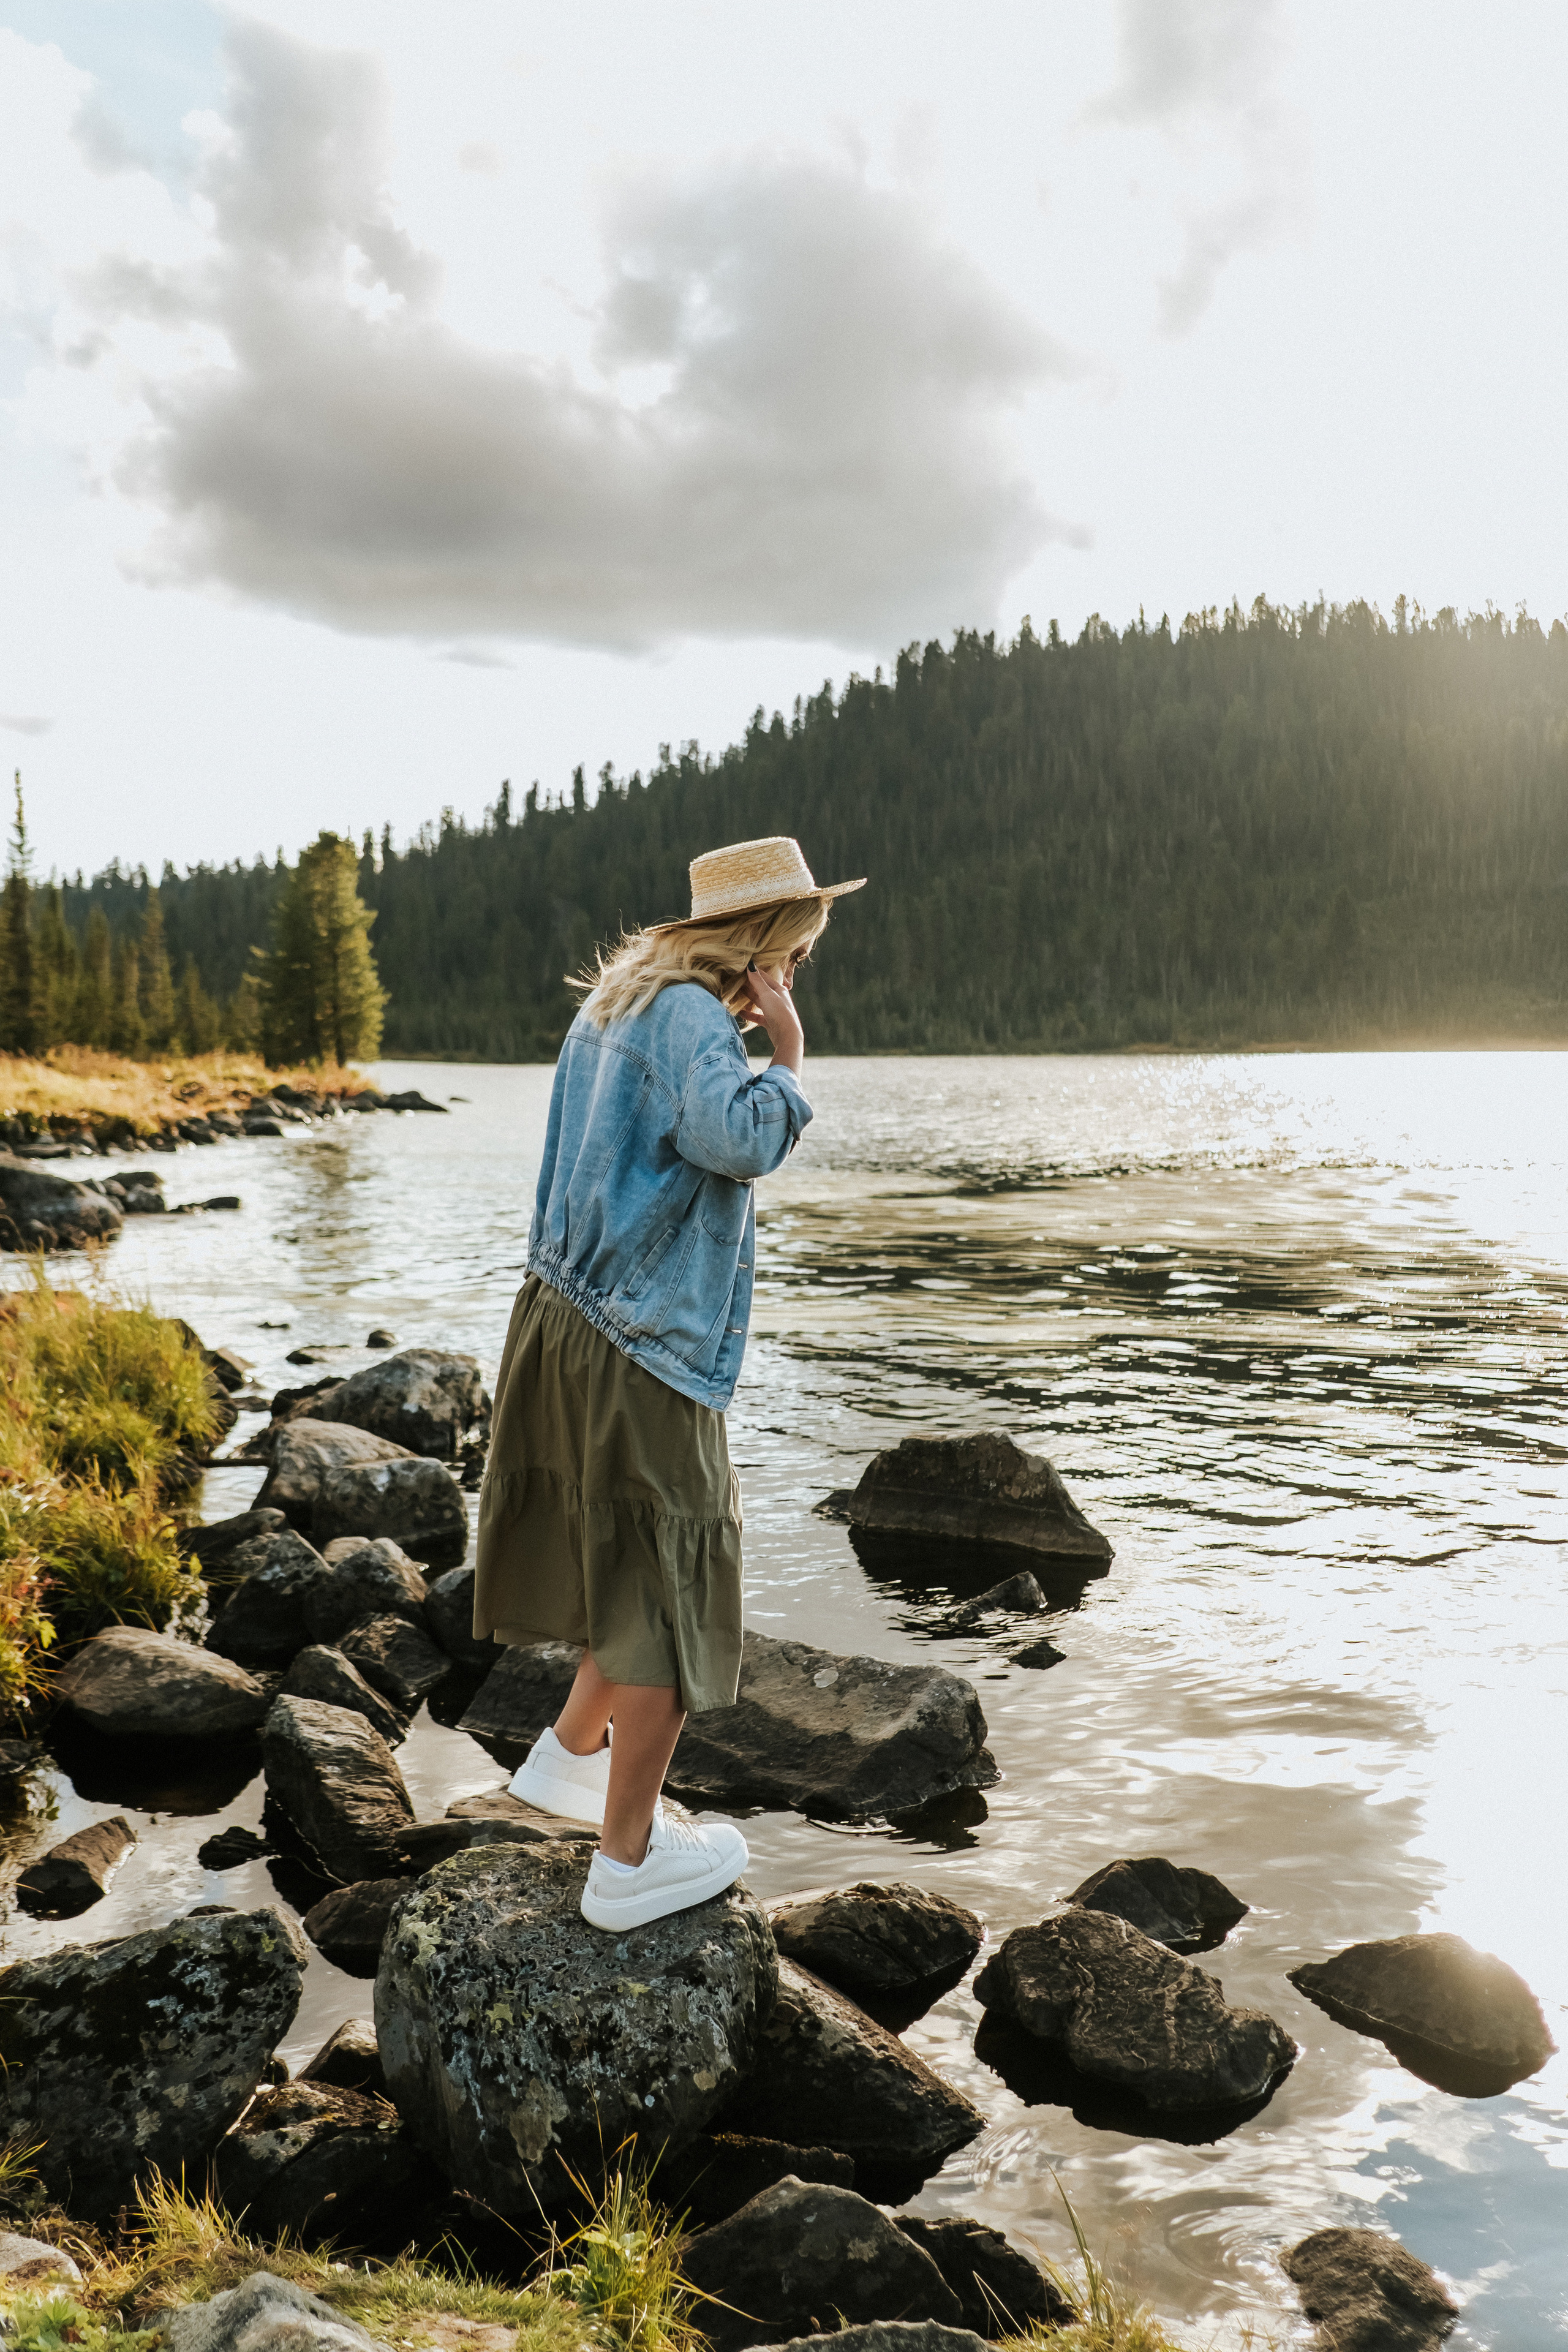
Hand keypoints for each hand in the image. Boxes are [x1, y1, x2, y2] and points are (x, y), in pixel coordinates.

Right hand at [744, 959, 803, 1078]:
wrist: (787, 1036)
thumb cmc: (779, 1012)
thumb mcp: (767, 994)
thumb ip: (757, 981)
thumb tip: (750, 965)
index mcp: (779, 989)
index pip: (764, 977)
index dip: (753, 971)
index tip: (741, 967)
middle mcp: (777, 999)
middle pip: (761, 989)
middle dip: (749, 984)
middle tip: (735, 979)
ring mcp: (774, 1011)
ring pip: (758, 1002)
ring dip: (748, 998)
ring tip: (735, 993)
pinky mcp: (770, 1022)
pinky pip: (757, 1016)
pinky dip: (749, 1013)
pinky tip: (739, 1012)